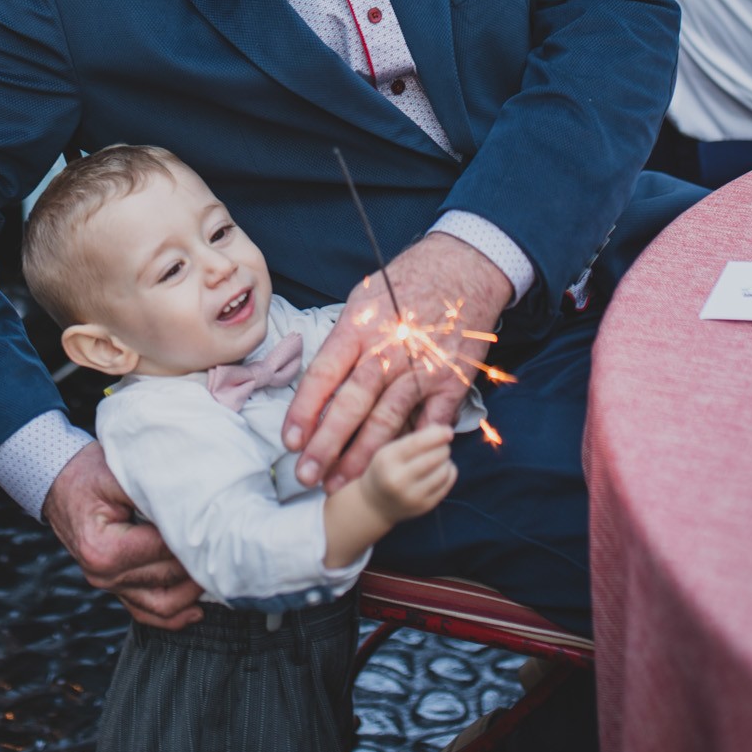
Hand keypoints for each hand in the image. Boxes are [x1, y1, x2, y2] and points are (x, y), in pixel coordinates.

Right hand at [44, 443, 202, 629]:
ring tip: (220, 571)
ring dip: (193, 592)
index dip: (191, 536)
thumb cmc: (88, 474)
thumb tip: (194, 501)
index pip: (162, 549)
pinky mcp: (116, 588)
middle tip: (228, 542)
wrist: (59, 483)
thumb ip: (151, 490)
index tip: (219, 522)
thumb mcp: (117, 473)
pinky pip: (147, 612)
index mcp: (103, 549)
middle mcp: (103, 575)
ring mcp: (108, 586)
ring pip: (161, 604)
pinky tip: (198, 609)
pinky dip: (173, 616)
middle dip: (198, 561)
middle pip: (166, 576)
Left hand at [283, 236, 511, 490]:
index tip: (290, 440)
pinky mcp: (450, 381)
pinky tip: (397, 468)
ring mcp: (420, 367)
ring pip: (387, 419)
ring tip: (339, 483)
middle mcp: (387, 350)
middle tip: (306, 475)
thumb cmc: (405, 285)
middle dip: (326, 443)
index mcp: (359, 327)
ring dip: (361, 455)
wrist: (462, 269)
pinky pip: (431, 422)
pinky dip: (415, 446)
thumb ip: (343, 340)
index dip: (305, 410)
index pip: (324, 373)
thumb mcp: (363, 299)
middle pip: (352, 403)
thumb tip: (319, 382)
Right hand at [361, 424, 457, 524]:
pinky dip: (449, 473)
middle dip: (443, 448)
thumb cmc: (384, 470)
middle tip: (442, 445)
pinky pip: (446, 485)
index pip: (418, 443)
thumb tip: (442, 431)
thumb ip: (413, 440)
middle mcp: (399, 479)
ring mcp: (412, 496)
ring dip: (446, 461)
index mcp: (388, 460)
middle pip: (434, 458)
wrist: (374, 505)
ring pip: (443, 472)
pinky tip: (442, 469)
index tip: (449, 431)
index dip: (437, 436)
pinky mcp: (424, 506)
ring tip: (440, 458)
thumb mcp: (388, 450)